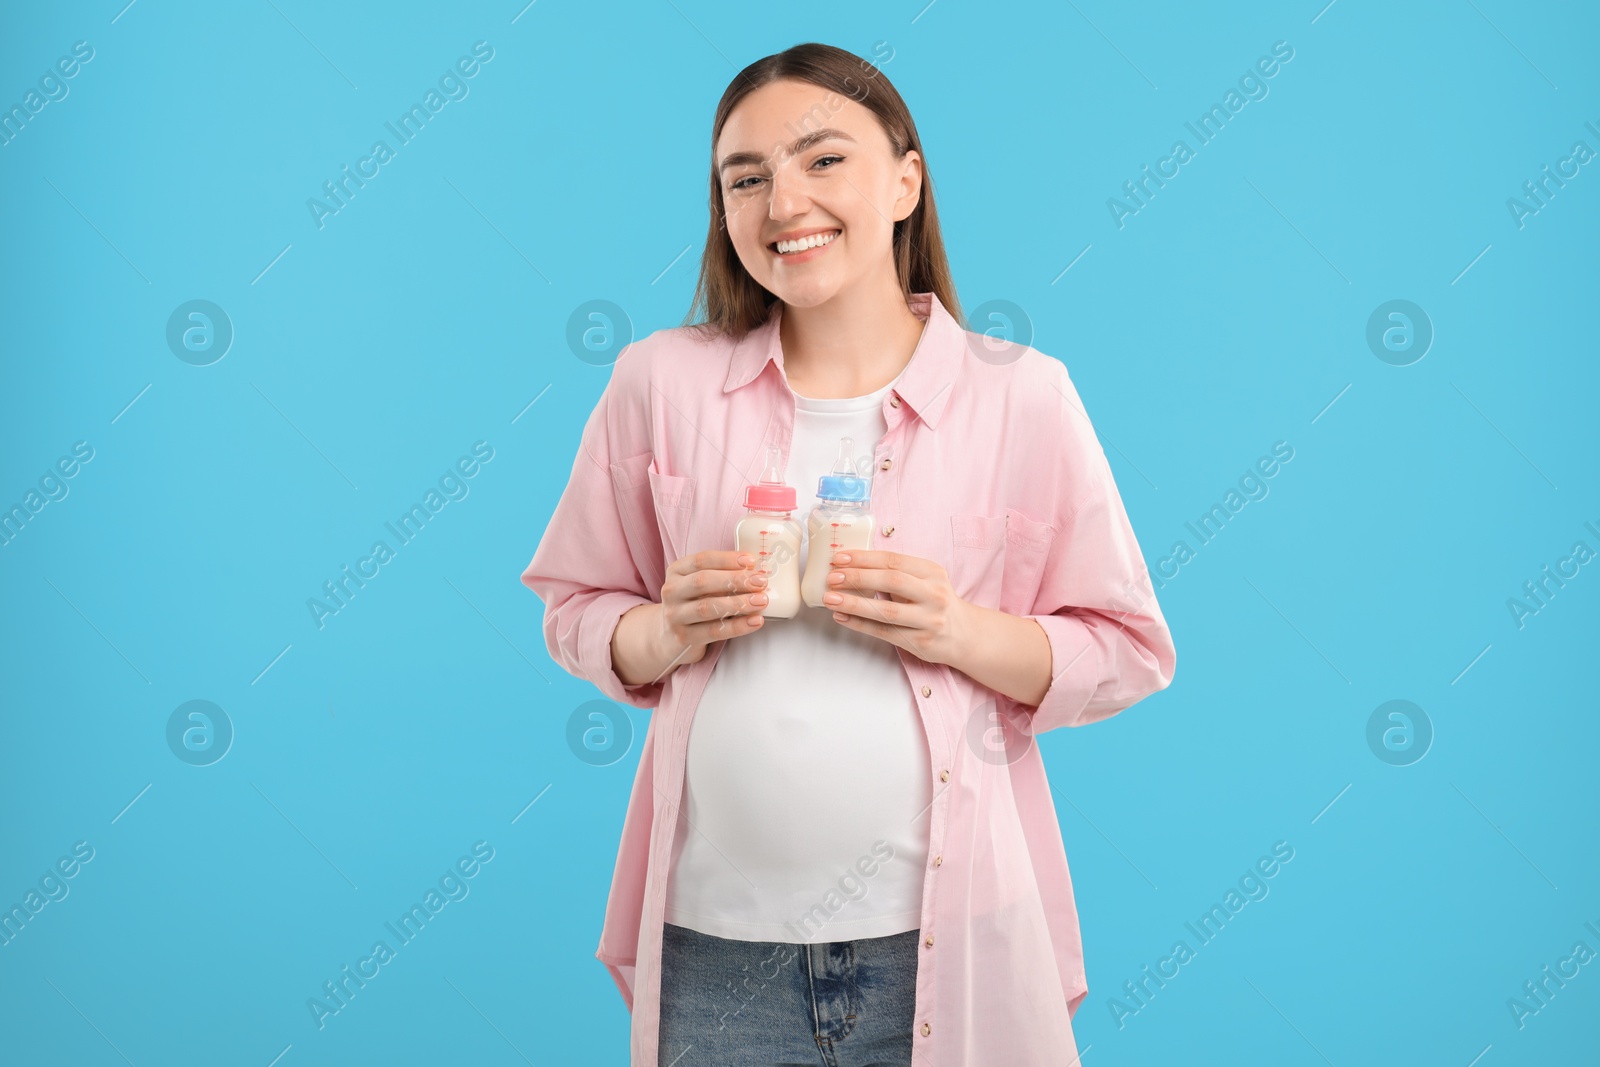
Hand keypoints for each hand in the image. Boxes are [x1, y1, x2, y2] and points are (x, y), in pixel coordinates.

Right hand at [658, 549, 770, 664]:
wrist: (670, 636)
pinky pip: (714, 631)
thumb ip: (722, 575)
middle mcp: (671, 591)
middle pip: (703, 582)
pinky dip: (738, 626)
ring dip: (738, 603)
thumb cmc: (694, 603)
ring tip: (761, 601)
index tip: (752, 561)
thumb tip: (755, 571)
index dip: (727, 559)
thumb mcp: (700, 585)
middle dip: (735, 580)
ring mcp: (675, 615)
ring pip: (707, 607)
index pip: (701, 560)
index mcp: (676, 571)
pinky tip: (755, 621)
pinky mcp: (684, 637)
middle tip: (760, 581)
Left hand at [822, 549, 975, 665]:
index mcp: (932, 572)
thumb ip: (897, 572)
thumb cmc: (934, 602)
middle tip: (832, 577)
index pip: (894, 561)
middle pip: (892, 582)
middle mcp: (933, 595)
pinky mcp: (920, 642)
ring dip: (854, 604)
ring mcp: (928, 620)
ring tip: (831, 599)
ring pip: (886, 612)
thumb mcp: (925, 580)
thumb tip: (852, 565)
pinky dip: (859, 624)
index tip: (840, 558)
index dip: (865, 558)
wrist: (963, 634)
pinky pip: (884, 632)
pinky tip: (842, 617)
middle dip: (858, 578)